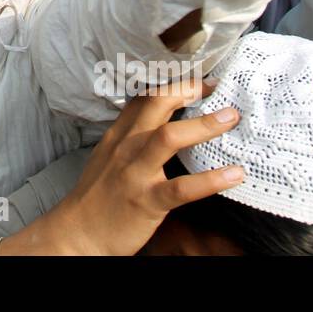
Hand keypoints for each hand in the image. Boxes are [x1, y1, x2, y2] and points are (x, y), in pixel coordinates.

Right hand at [6, 82, 242, 255]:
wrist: (78, 234)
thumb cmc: (97, 196)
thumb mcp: (107, 157)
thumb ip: (130, 137)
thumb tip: (158, 120)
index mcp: (118, 136)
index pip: (142, 98)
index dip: (171, 83)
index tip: (197, 77)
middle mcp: (126, 148)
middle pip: (155, 105)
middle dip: (186, 90)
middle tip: (213, 85)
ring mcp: (135, 173)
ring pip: (168, 138)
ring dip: (204, 125)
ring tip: (231, 116)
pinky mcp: (147, 201)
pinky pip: (182, 188)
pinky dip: (211, 179)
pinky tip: (234, 173)